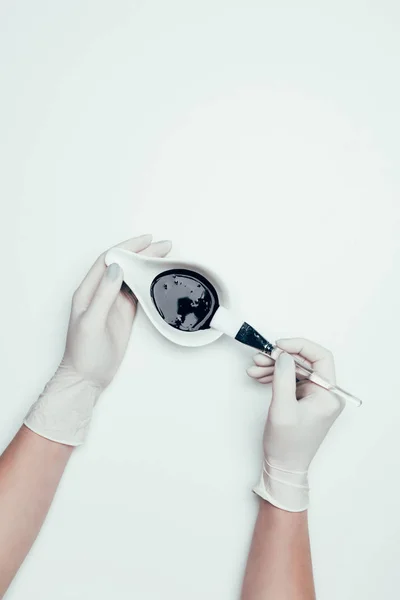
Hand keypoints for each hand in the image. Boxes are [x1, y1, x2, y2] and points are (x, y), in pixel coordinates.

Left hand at [24, 234, 171, 445]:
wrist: (87, 377)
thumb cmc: (84, 353)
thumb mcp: (92, 322)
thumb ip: (104, 294)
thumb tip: (118, 268)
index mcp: (88, 290)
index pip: (109, 260)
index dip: (127, 247)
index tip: (146, 240)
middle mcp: (100, 292)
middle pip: (123, 264)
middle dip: (142, 252)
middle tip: (165, 245)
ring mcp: (112, 303)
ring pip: (131, 276)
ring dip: (146, 265)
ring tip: (165, 256)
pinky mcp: (123, 314)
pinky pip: (136, 292)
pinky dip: (148, 282)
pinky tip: (158, 278)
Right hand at [248, 338, 344, 511]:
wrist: (284, 468)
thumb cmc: (287, 445)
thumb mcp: (282, 408)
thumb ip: (283, 378)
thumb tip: (284, 355)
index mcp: (328, 395)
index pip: (320, 357)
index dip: (300, 346)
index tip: (279, 346)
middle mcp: (325, 394)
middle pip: (305, 362)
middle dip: (281, 357)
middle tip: (261, 357)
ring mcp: (314, 397)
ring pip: (296, 370)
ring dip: (274, 366)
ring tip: (255, 368)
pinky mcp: (304, 401)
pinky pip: (291, 380)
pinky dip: (275, 376)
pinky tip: (260, 376)